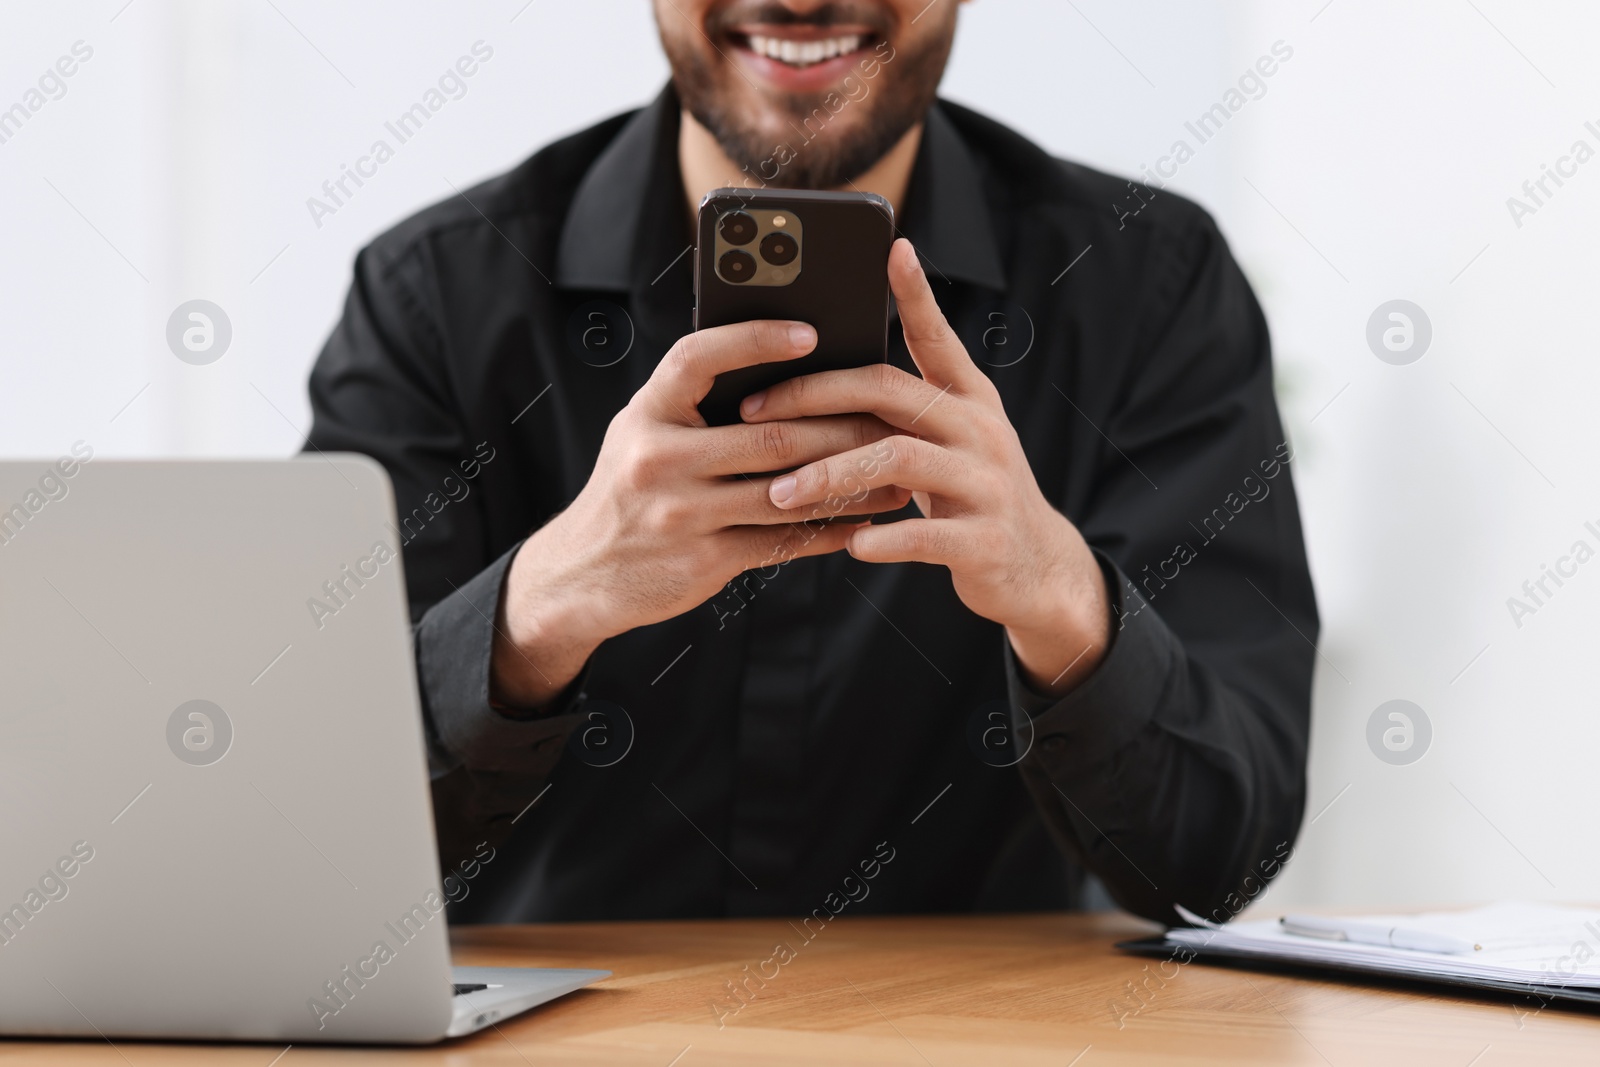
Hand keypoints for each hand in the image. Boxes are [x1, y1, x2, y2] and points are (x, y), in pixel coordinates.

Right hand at [492, 319, 907, 707]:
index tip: (811, 332)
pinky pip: (782, 541)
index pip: (701, 358)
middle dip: (841, 428)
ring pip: (786, 491)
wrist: (582, 573)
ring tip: (896, 475)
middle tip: (891, 419)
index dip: (756, 340)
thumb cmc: (631, 489)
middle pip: (770, 434)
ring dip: (849, 483)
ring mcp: (680, 513)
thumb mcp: (644, 432)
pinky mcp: (703, 560)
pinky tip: (863, 520)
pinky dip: (828, 530)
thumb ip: (696, 404)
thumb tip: (787, 368)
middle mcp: (658, 458)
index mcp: (647, 412)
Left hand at [739, 239, 1110, 695]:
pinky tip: (849, 544)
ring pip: (898, 461)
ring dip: (830, 474)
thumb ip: (907, 409)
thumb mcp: (953, 440)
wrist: (1037, 566)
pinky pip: (923, 534)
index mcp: (970, 400)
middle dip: (815, 396)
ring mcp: (987, 483)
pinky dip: (881, 538)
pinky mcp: (985, 540)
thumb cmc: (971, 494)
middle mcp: (981, 430)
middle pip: (891, 392)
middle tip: (754, 411)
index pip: (936, 338)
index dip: (916, 294)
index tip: (892, 248)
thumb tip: (825, 377)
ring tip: (779, 493)